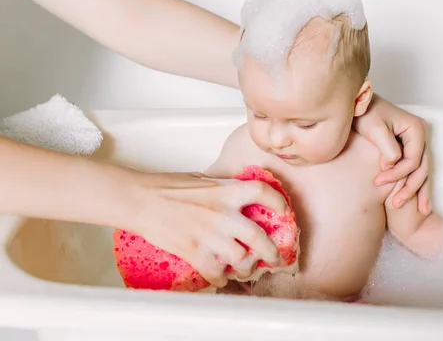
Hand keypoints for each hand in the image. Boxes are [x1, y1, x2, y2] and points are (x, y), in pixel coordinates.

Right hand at [126, 170, 289, 287]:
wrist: (141, 200)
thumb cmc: (167, 186)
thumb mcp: (202, 180)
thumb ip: (222, 189)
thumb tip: (235, 195)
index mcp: (226, 191)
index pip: (263, 192)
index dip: (279, 202)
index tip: (285, 211)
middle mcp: (223, 213)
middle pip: (260, 237)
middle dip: (272, 252)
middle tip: (275, 258)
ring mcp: (209, 234)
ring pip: (242, 259)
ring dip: (247, 267)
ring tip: (246, 269)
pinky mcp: (194, 251)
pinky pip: (216, 272)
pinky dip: (221, 279)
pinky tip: (222, 277)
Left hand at [353, 94, 430, 212]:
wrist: (359, 105)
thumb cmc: (365, 113)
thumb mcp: (374, 127)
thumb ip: (386, 146)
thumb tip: (393, 164)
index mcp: (416, 129)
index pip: (412, 159)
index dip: (398, 174)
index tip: (378, 181)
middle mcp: (421, 135)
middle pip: (421, 168)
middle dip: (411, 188)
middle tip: (395, 204)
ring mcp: (417, 142)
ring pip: (422, 171)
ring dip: (418, 191)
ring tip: (419, 212)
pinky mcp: (410, 148)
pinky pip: (416, 169)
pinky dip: (417, 185)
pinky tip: (419, 203)